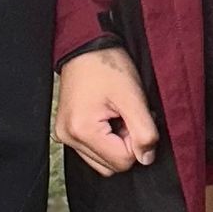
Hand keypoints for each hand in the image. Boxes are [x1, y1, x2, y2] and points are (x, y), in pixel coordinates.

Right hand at [54, 45, 160, 174]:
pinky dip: (105, 140)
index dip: (136, 141)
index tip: (133, 115)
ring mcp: (65, 136)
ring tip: (117, 115)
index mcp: (82, 131)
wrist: (85, 46)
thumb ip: (144, 132)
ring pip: (102, 161)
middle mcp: (68, 138)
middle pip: (111, 165)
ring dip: (116, 143)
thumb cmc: (106, 64)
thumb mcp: (132, 97)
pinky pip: (92, 151)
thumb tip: (147, 158)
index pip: (122, 161)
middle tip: (127, 114)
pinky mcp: (67, 131)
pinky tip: (107, 117)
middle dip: (126, 144)